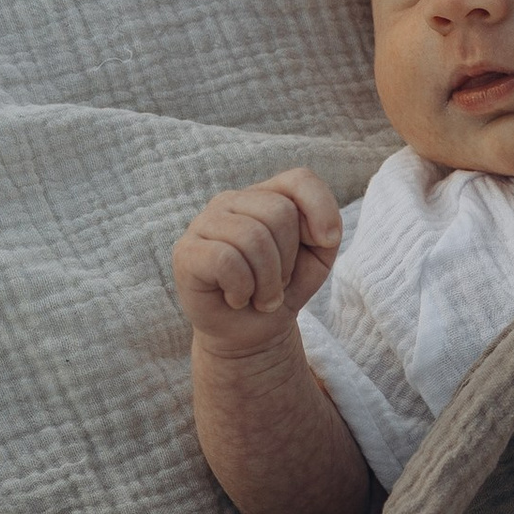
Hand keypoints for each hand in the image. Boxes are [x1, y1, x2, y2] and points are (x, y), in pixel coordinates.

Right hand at [172, 168, 344, 354]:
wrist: (252, 334)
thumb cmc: (283, 289)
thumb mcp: (318, 257)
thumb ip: (326, 230)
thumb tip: (321, 231)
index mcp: (263, 196)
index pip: (299, 179)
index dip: (321, 210)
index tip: (326, 243)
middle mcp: (230, 201)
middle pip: (279, 213)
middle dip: (288, 260)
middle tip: (276, 282)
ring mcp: (203, 223)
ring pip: (253, 238)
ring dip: (267, 282)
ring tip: (259, 295)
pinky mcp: (186, 252)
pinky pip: (226, 261)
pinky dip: (242, 289)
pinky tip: (235, 298)